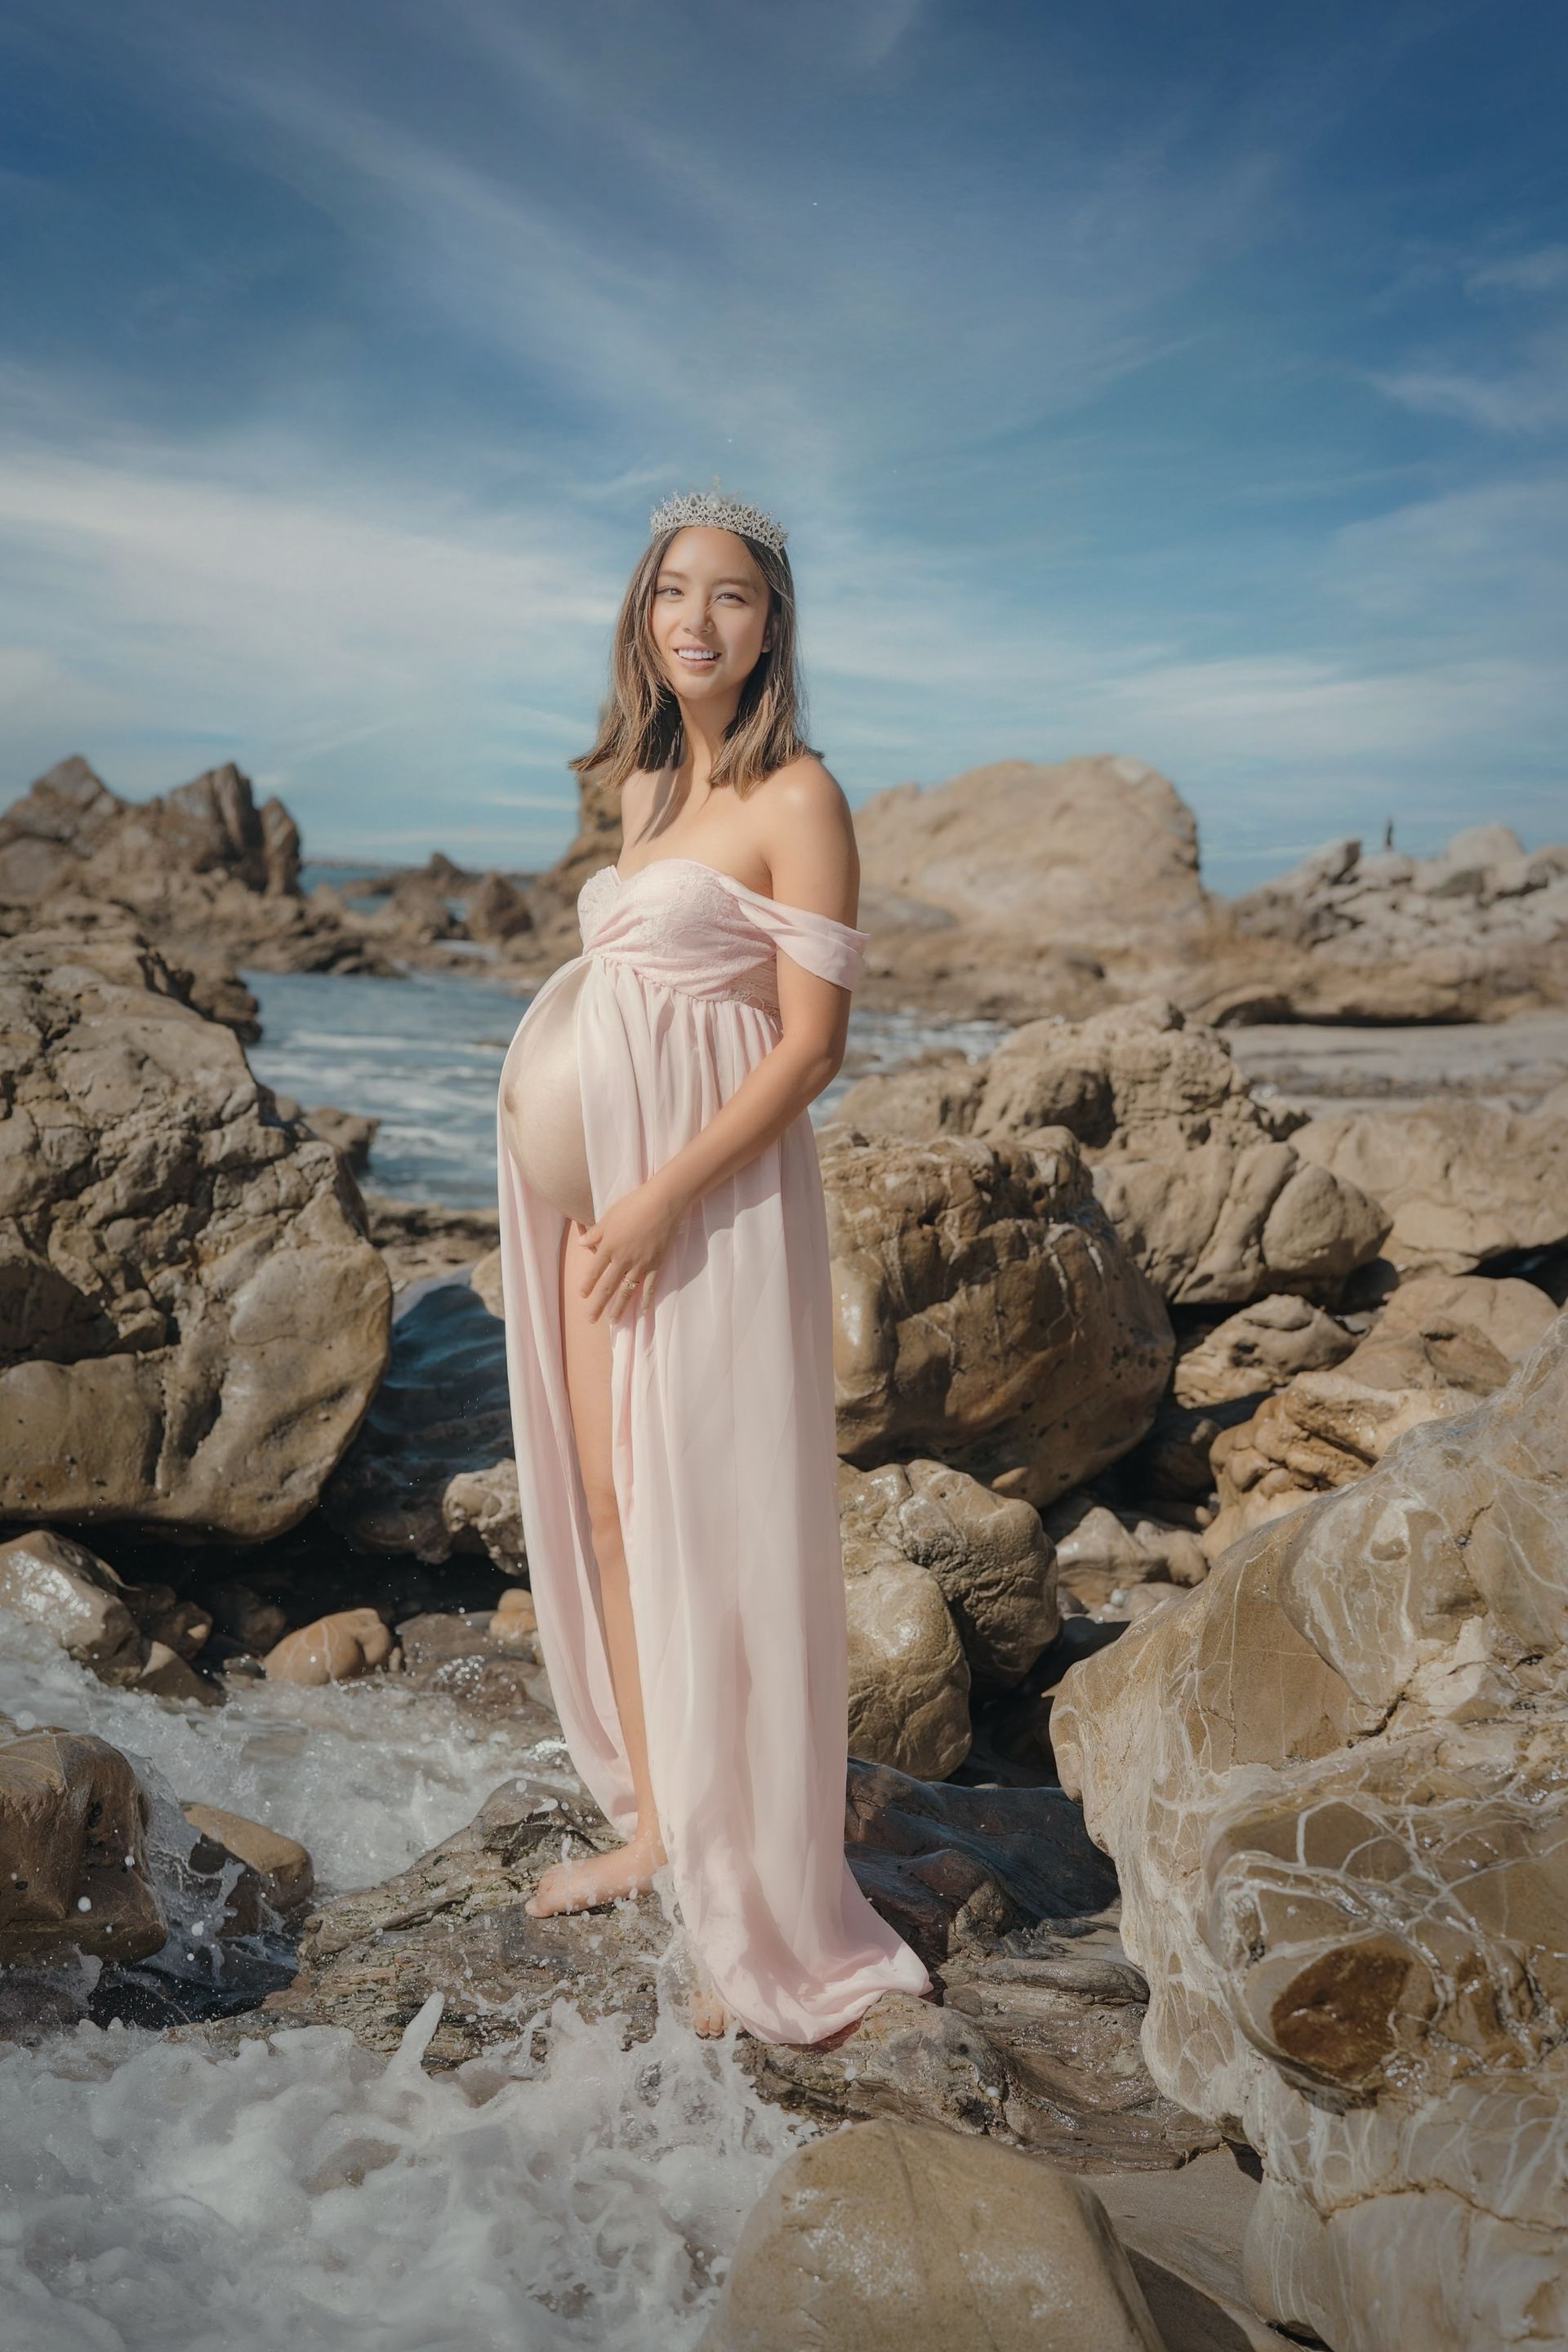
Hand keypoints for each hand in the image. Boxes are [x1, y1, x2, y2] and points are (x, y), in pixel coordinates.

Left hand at [577, 1175, 686, 1323]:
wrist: (662, 1204)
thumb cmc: (633, 1205)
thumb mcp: (609, 1216)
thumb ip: (595, 1233)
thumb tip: (581, 1244)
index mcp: (609, 1247)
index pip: (595, 1271)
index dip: (588, 1284)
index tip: (582, 1296)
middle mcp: (622, 1260)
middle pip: (608, 1286)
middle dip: (599, 1304)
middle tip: (591, 1319)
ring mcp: (640, 1264)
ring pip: (627, 1291)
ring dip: (619, 1307)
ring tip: (613, 1321)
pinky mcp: (656, 1265)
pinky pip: (649, 1286)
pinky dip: (645, 1300)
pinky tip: (642, 1311)